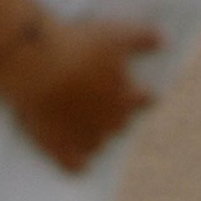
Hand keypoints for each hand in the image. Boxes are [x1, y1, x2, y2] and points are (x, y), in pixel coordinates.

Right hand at [0, 15, 161, 172]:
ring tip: (85, 129)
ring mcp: (84, 137)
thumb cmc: (77, 45)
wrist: (37, 65)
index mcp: (126, 96)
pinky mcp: (59, 148)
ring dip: (95, 138)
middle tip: (106, 107)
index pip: (144, 101)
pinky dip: (76, 163)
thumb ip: (142, 38)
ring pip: (97, 144)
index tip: (145, 94)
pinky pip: (74, 166)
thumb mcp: (115, 34)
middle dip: (117, 116)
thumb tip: (164, 42)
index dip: (143, 96)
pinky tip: (74, 161)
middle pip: (120, 124)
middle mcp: (110, 122)